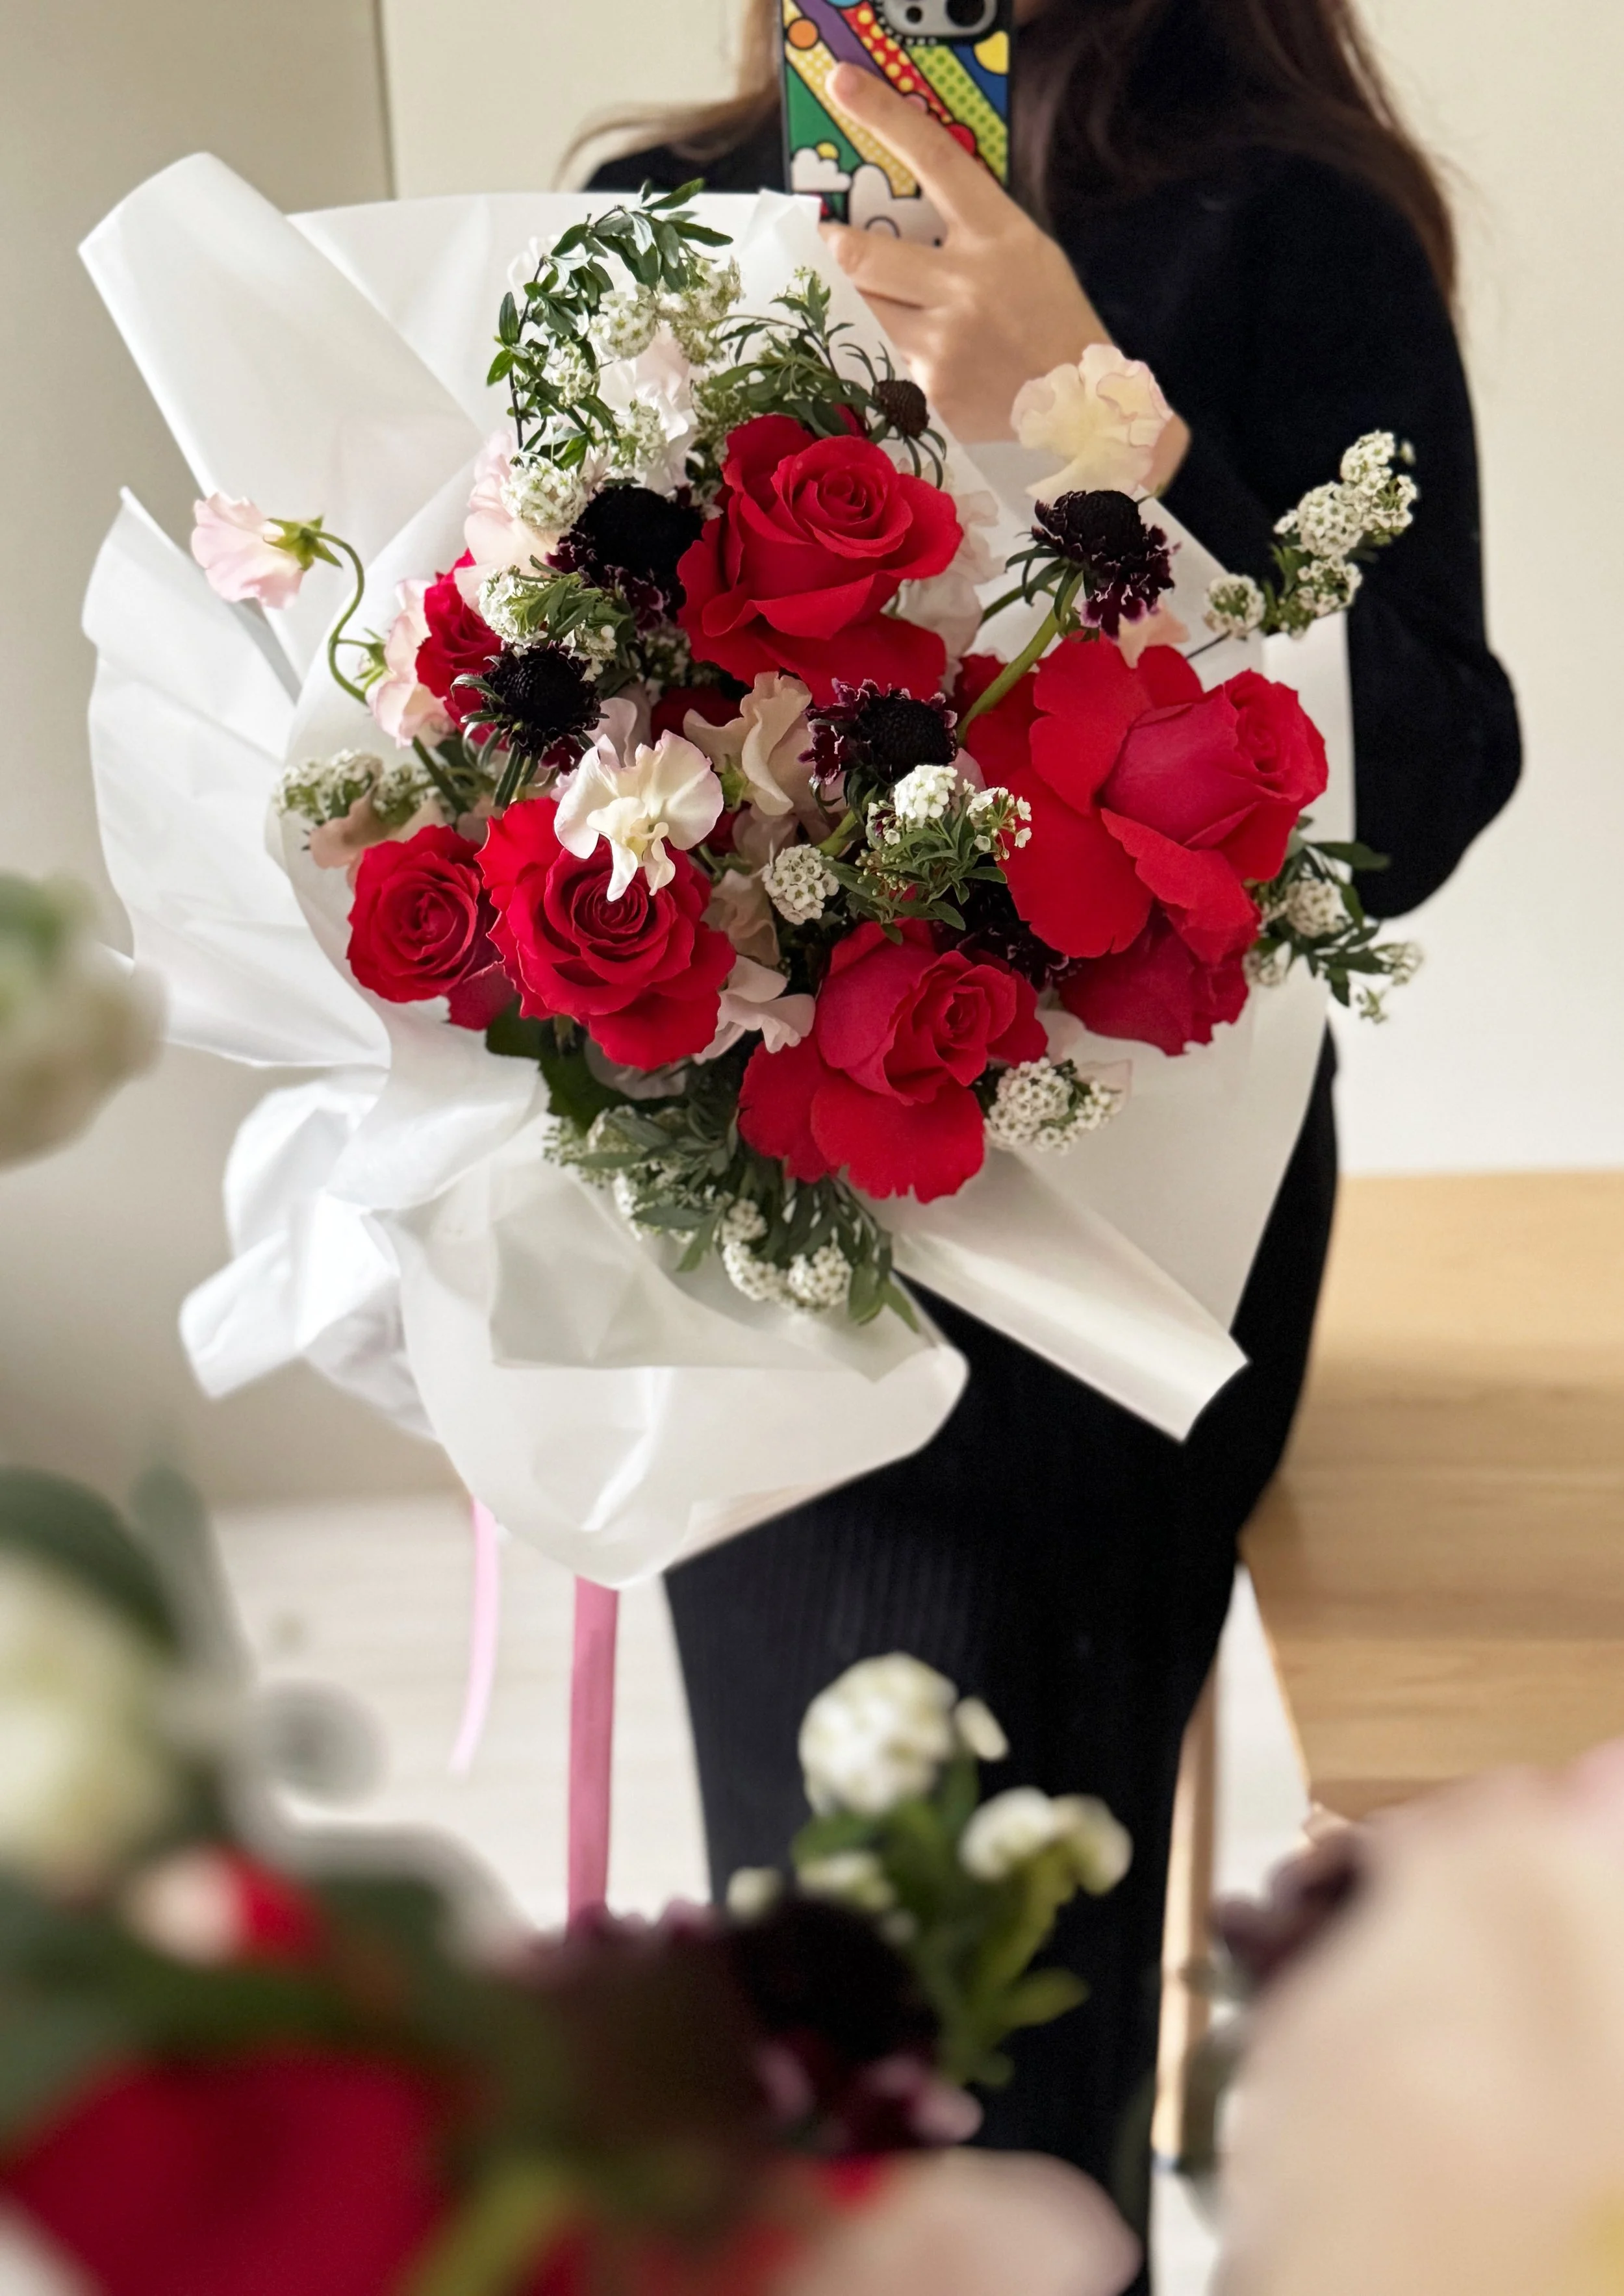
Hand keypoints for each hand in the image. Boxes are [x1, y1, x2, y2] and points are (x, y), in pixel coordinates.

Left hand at [818, 63, 1187, 482]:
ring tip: (842, 296)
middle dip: (827, 244)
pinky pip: (879, 360)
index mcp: (996, 235)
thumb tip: (900, 208)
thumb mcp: (1023, 251)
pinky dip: (878, 354)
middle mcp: (965, 286)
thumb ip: (968, 228)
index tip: (845, 84)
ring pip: (859, 309)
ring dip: (842, 299)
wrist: (1079, 405)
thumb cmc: (1047, 318)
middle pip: (861, 254)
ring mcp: (943, 343)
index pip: (935, 160)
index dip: (885, 116)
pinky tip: (900, 359)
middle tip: (815, 237)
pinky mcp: (929, 392)